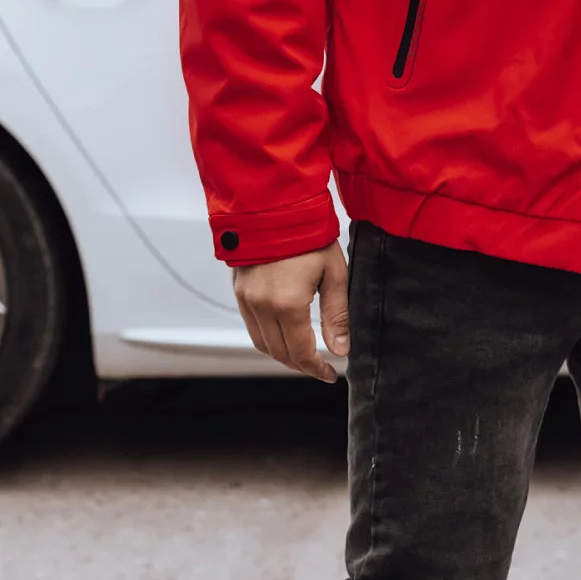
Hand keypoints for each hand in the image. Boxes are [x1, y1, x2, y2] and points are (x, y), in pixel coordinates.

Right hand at [232, 242, 348, 383]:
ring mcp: (246, 299)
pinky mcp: (239, 291)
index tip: (330, 374)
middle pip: (279, 353)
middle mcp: (261, 306)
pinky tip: (286, 334)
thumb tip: (340, 350)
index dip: (317, 369)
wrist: (273, 205)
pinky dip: (268, 338)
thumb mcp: (333, 273)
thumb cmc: (308, 234)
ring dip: (282, 355)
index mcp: (287, 304)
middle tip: (321, 367)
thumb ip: (337, 315)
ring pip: (262, 344)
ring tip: (304, 355)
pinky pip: (252, 327)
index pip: (301, 352)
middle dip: (301, 366)